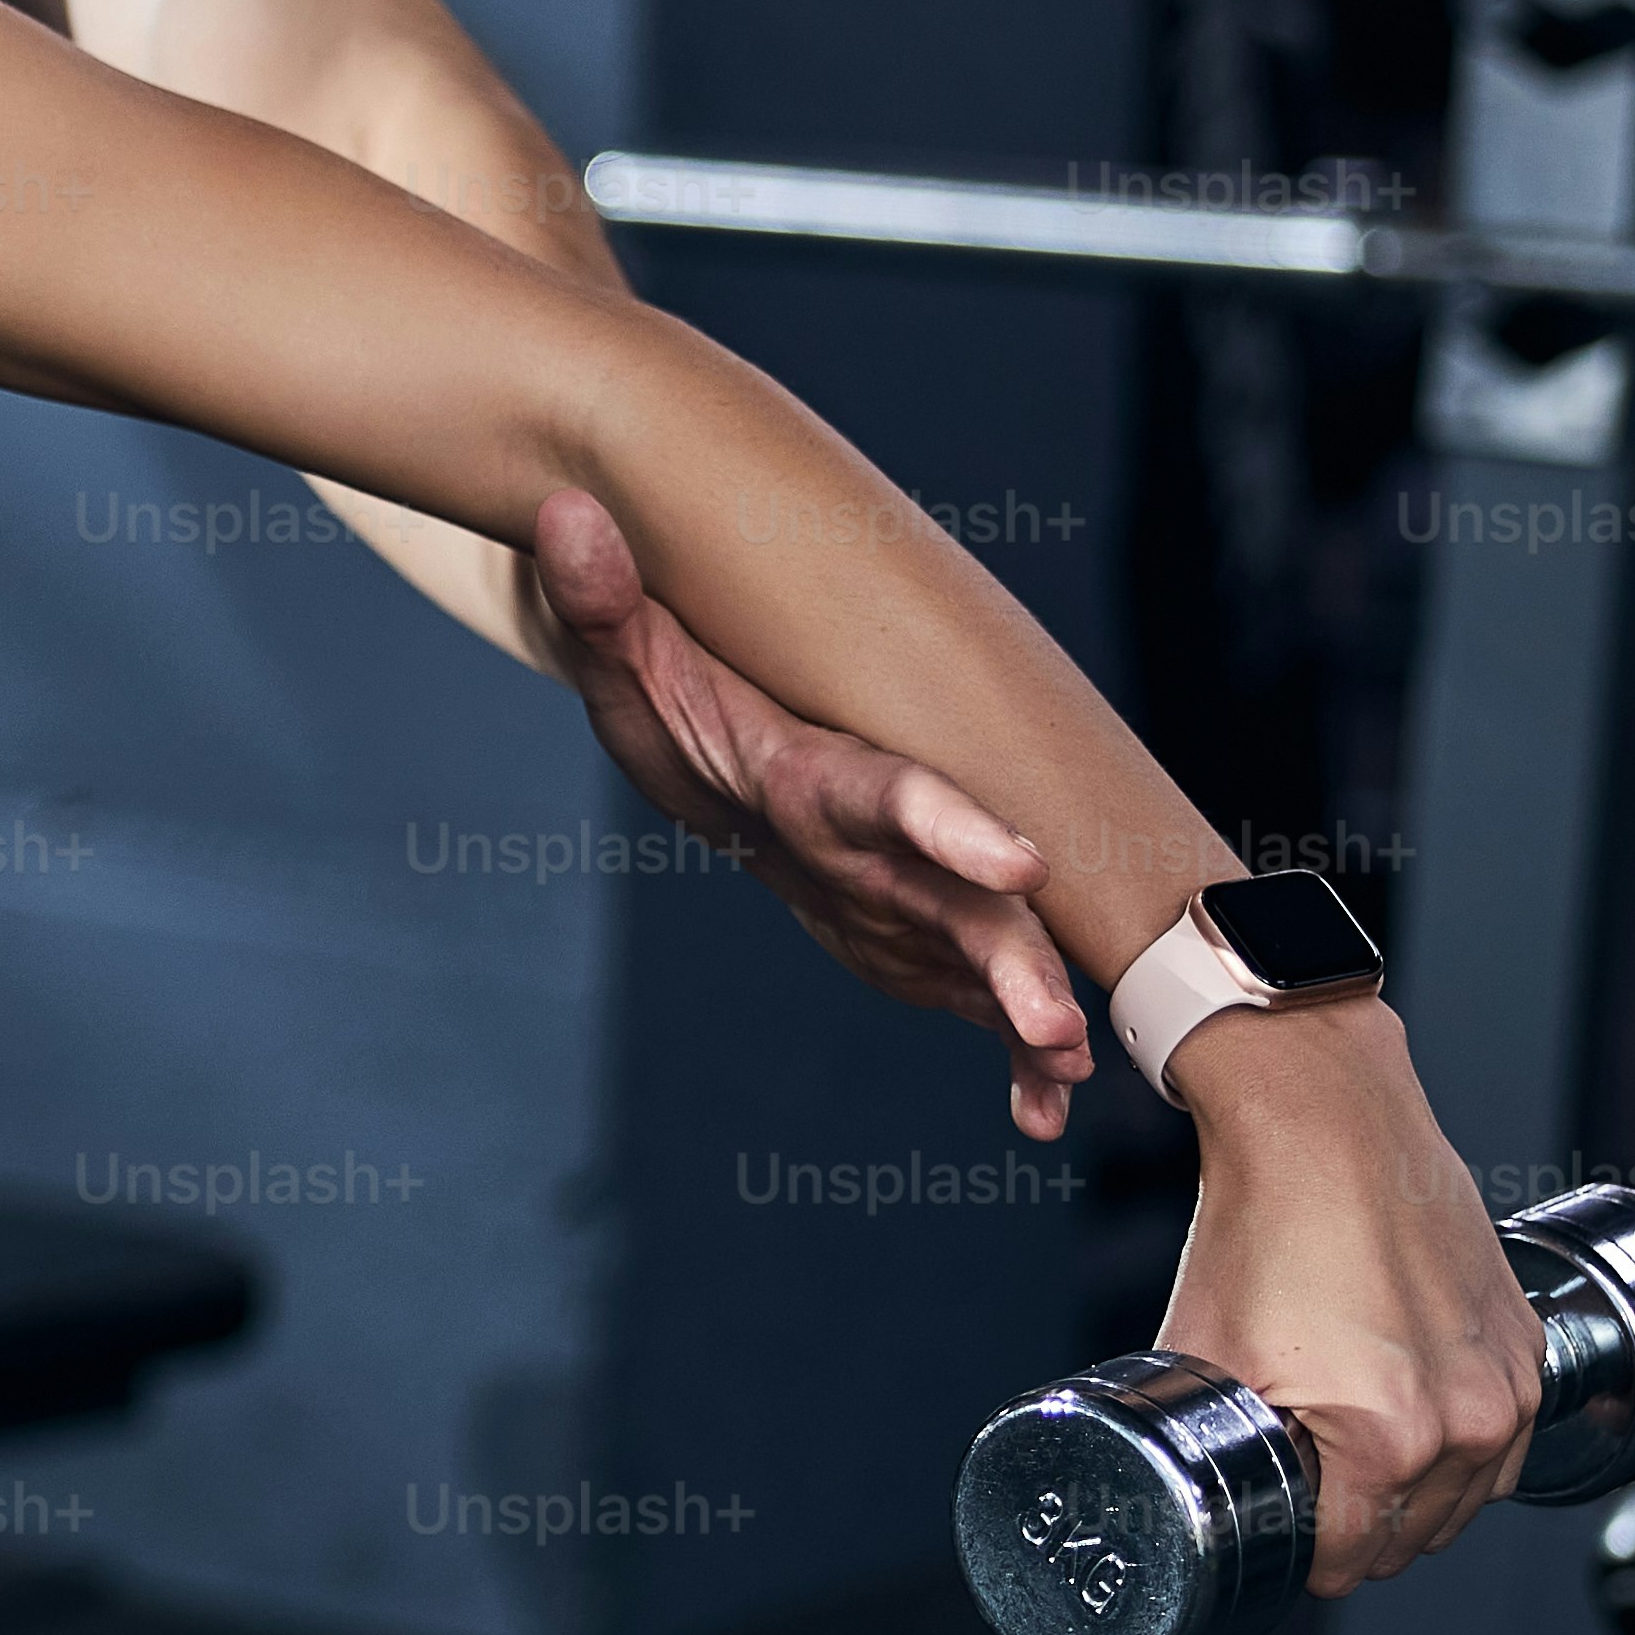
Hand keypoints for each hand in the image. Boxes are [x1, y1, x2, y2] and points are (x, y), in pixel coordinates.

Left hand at [527, 488, 1099, 1138]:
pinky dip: (1009, 1061)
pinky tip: (1037, 1116)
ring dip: (1026, 1013)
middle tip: (1062, 1023)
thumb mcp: (628, 659)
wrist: (719, 736)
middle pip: (961, 898)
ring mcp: (907, 897)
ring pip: (982, 955)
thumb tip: (566, 518)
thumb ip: (603, 599)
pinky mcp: (912, 942)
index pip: (895, 794)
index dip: (953, 828)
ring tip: (1067, 1072)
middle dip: (1013, 958)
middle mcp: (883, 842)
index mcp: (821, 776)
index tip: (1019, 862)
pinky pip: (970, 1005)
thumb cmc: (679, 696)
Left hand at [1144, 1001, 1546, 1592]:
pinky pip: (1502, 1447)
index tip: (1277, 1538)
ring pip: (1465, 1501)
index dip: (1303, 1559)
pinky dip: (1460, 1455)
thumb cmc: (1263, 1223)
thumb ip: (1203, 1442)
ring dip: (1414, 1502)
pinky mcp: (1529, 1352)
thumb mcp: (1201, 1353)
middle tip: (1303, 1499)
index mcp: (1387, 1439)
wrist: (1327, 1127)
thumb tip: (1179, 1489)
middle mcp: (1468, 1423)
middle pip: (1413, 1540)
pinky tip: (1410, 1431)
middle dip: (1357, 1533)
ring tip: (1350, 1465)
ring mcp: (1510, 1389)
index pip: (1351, 1559)